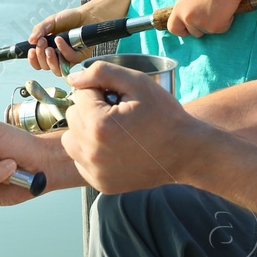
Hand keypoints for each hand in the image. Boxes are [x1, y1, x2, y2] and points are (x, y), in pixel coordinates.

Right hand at [28, 8, 89, 75]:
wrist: (84, 15)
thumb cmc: (68, 19)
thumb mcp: (50, 22)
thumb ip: (39, 30)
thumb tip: (30, 40)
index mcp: (48, 49)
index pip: (38, 62)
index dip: (33, 60)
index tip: (32, 51)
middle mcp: (57, 56)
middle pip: (45, 67)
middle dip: (41, 56)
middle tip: (42, 43)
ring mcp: (67, 58)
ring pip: (57, 70)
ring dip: (50, 60)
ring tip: (49, 48)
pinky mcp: (78, 57)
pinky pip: (69, 60)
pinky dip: (63, 51)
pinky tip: (60, 40)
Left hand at [61, 61, 203, 193]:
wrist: (185, 152)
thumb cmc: (164, 115)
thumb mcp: (138, 83)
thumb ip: (101, 73)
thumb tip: (73, 78)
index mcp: (99, 125)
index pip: (79, 94)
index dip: (100, 91)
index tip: (120, 99)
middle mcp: (92, 151)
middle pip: (72, 115)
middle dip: (90, 109)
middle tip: (118, 113)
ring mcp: (95, 170)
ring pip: (71, 139)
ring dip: (86, 131)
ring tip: (113, 130)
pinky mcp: (100, 183)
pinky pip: (81, 160)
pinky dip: (92, 152)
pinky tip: (114, 148)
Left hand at [166, 0, 240, 37]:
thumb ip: (188, 8)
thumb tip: (188, 19)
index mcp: (179, 8)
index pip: (173, 27)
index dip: (182, 30)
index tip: (188, 30)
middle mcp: (187, 17)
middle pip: (194, 33)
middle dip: (203, 27)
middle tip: (212, 12)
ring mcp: (200, 23)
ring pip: (208, 32)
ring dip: (214, 23)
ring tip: (219, 6)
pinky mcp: (214, 27)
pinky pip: (221, 29)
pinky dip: (226, 22)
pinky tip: (226, 9)